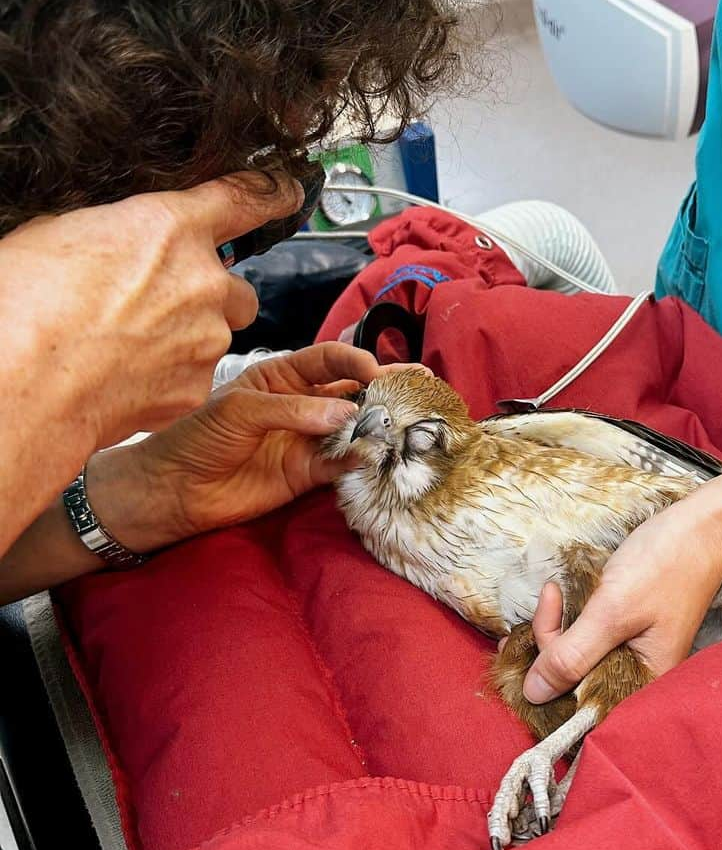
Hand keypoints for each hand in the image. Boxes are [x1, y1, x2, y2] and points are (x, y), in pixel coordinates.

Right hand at [2, 171, 302, 453]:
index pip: (244, 198)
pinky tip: (124, 378)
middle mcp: (203, 282)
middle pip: (235, 288)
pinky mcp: (196, 387)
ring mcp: (206, 338)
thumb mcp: (60, 235)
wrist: (25, 382)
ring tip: (127, 346)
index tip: (288, 193)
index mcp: (169, 227)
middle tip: (156, 306)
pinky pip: (193, 377)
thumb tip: (113, 239)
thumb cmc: (27, 308)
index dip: (272, 194)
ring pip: (215, 335)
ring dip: (186, 338)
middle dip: (208, 297)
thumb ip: (110, 232)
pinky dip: (168, 379)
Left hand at [90, 343, 417, 550]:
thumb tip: (346, 413)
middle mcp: (302, 405)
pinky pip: (340, 465)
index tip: (375, 371)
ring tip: (408, 423)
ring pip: (352, 429)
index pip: (328, 360)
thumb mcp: (241, 410)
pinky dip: (357, 461)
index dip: (354, 361)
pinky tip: (370, 456)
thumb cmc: (198, 436)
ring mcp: (307, 440)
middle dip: (383, 388)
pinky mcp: (307, 475)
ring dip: (377, 426)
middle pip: (351, 392)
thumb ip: (294, 409)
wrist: (175, 489)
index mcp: (283, 376)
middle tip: (419, 387)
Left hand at [523, 468, 721, 703]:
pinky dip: (569, 618)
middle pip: (573, 679)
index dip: (548, 676)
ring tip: (555, 592)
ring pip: (575, 656)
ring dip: (556, 625)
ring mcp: (630, 651)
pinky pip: (586, 637)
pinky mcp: (624, 630)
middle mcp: (636, 675)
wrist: (701, 527)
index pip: (578, 701)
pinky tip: (561, 595)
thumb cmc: (664, 567)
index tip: (532, 637)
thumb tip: (534, 695)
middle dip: (550, 641)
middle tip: (551, 596)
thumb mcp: (612, 612)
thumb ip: (572, 655)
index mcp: (642, 682)